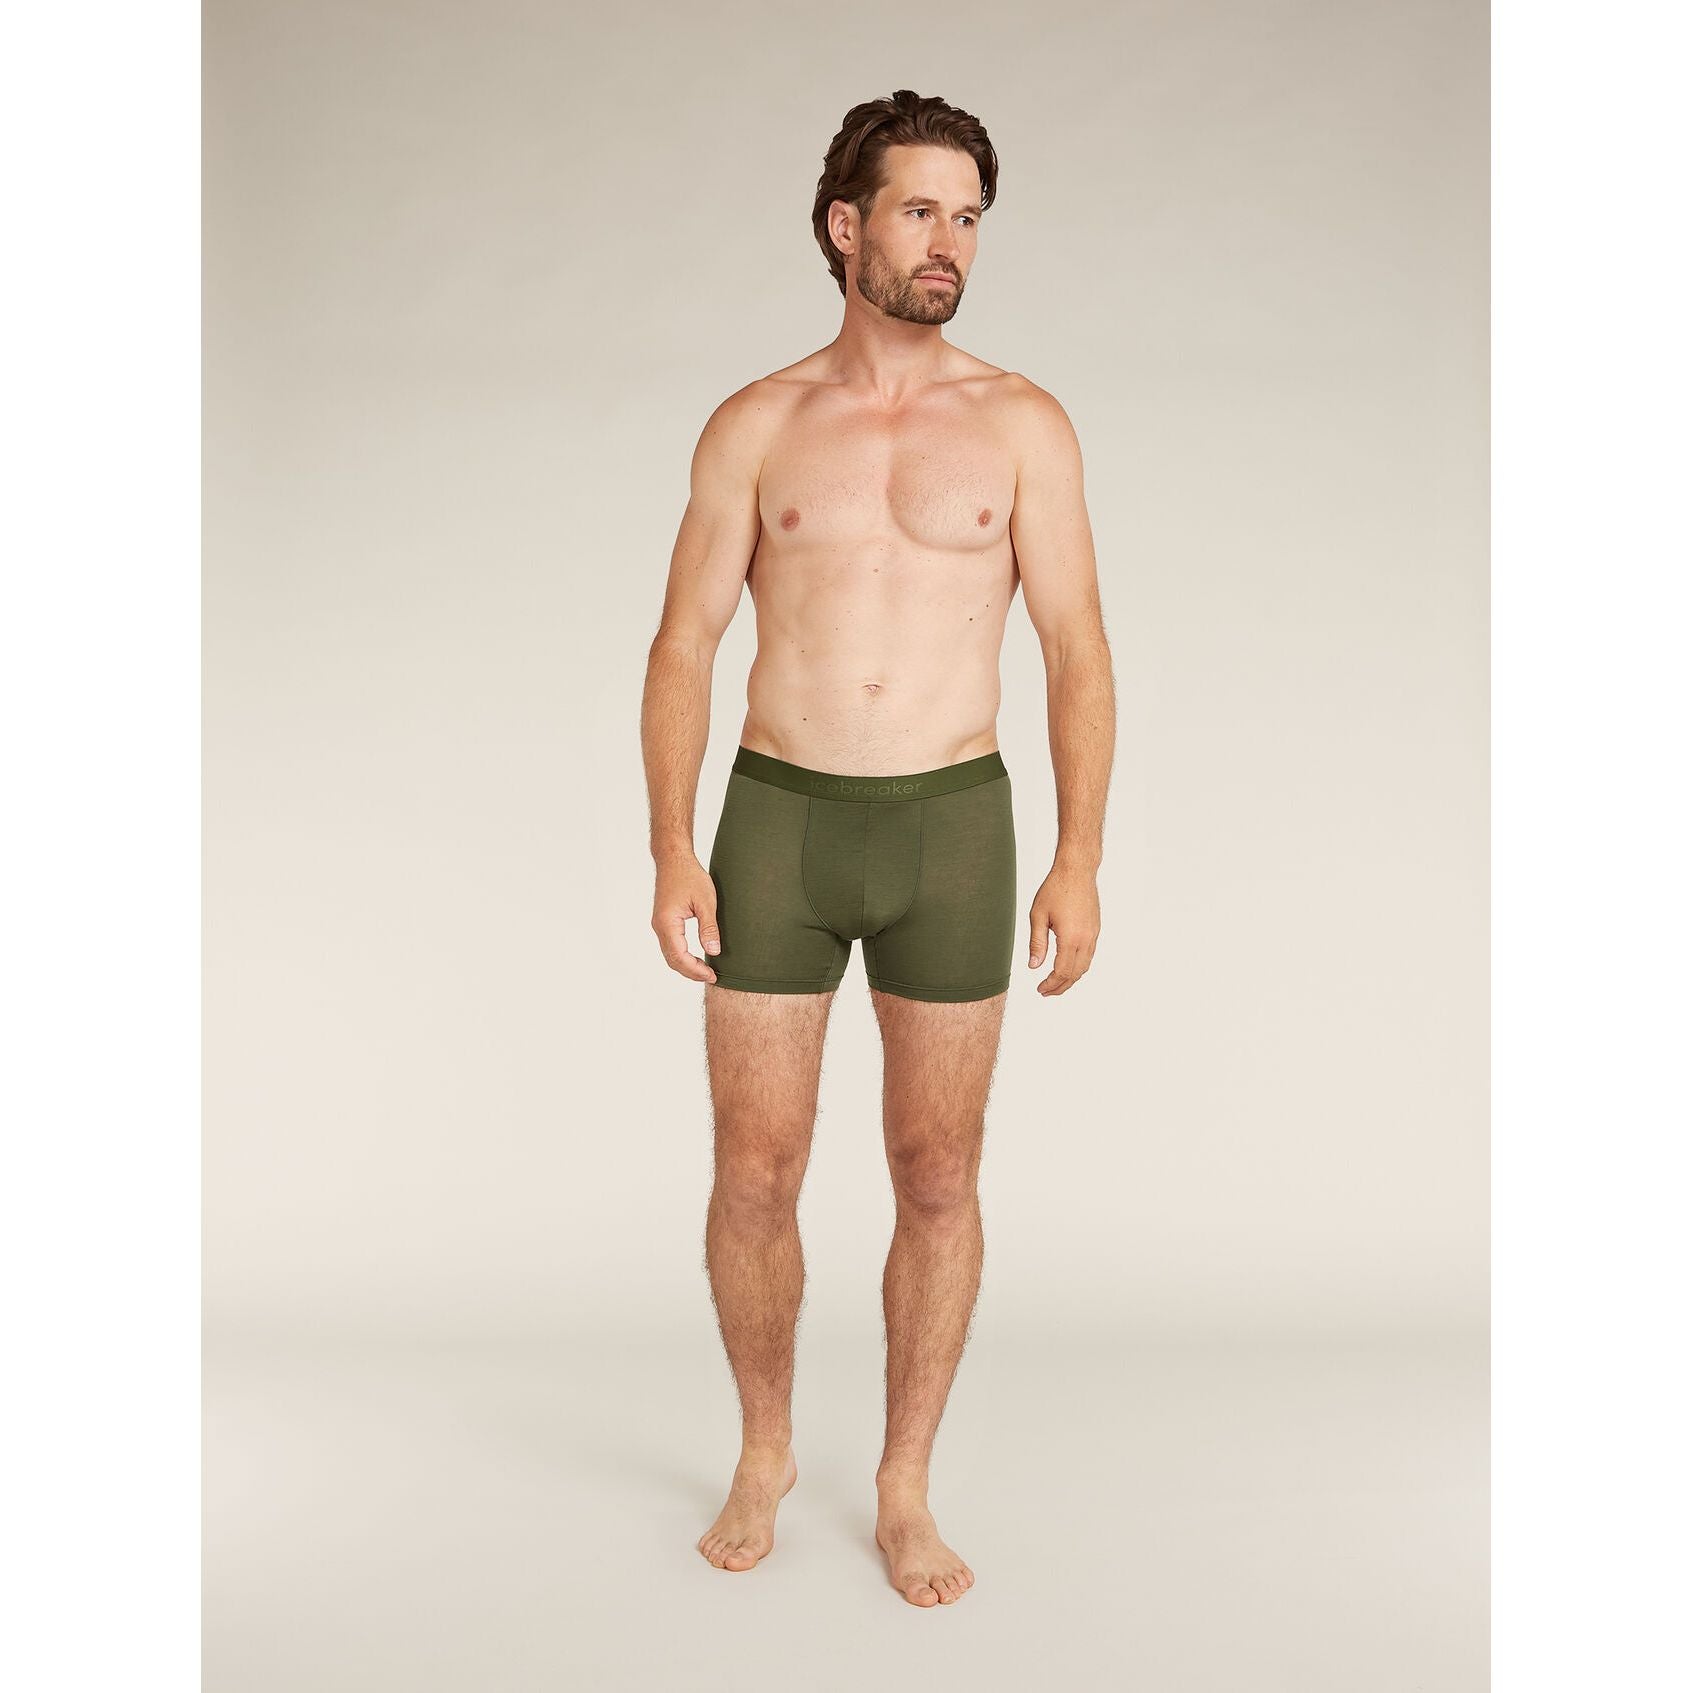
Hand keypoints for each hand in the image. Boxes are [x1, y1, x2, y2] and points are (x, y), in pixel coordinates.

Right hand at [652, 855, 720, 983]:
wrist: (674, 859)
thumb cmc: (689, 875)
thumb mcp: (706, 901)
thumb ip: (709, 928)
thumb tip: (713, 952)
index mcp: (667, 923)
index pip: (679, 957)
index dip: (695, 970)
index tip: (712, 975)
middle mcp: (659, 926)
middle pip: (672, 960)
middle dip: (691, 972)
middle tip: (711, 977)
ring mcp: (659, 924)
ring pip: (670, 954)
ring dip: (686, 965)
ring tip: (705, 971)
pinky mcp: (663, 922)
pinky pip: (670, 945)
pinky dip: (682, 956)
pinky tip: (695, 957)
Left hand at [1027, 861, 1099, 995]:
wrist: (1077, 871)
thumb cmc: (1056, 889)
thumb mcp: (1038, 916)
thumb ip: (1037, 943)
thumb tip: (1034, 966)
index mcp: (1070, 938)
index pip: (1062, 971)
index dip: (1051, 984)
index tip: (1040, 989)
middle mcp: (1086, 939)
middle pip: (1075, 974)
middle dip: (1061, 986)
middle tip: (1046, 992)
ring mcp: (1093, 935)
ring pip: (1085, 966)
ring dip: (1071, 978)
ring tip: (1056, 983)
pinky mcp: (1095, 929)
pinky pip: (1089, 955)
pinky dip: (1078, 966)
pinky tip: (1067, 966)